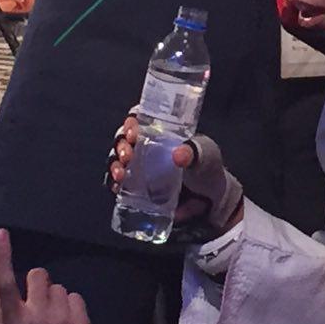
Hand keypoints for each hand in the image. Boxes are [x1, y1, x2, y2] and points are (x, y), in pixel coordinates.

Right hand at [0, 233, 97, 323]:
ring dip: (55, 299)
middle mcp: (37, 317)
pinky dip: (72, 307)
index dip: (2, 255)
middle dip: (37, 285)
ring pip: (58, 287)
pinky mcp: (82, 321)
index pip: (5, 283)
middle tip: (39, 305)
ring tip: (55, 322)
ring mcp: (62, 318)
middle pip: (38, 274)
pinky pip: (75, 297)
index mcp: (14, 323)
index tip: (0, 232)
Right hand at [107, 116, 244, 233]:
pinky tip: (117, 186)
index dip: (131, 122)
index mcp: (162, 133)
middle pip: (124, 138)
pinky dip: (114, 183)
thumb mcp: (206, 156)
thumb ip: (193, 152)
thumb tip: (177, 155)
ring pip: (118, 159)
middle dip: (121, 144)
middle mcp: (147, 147)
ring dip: (114, 163)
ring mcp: (141, 168)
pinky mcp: (138, 188)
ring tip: (121, 172)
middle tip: (128, 155)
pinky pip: (119, 183)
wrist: (210, 203)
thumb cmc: (208, 170)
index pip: (140, 120)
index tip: (134, 132)